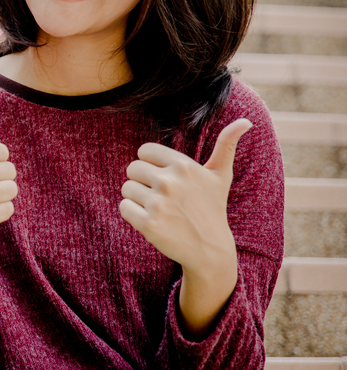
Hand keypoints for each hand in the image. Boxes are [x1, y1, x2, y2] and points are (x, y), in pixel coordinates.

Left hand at [119, 119, 250, 331]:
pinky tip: (153, 220)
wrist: (209, 248)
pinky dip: (133, 214)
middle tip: (164, 197)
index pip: (144, 151)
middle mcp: (169, 182)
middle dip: (143, 182)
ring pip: (127, 188)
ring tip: (160, 209)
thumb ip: (226, 145)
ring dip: (138, 198)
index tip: (166, 178)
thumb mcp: (220, 176)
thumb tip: (246, 121)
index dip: (152, 164)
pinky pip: (124, 207)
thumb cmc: (212, 207)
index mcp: (183, 166)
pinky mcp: (148, 223)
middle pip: (132, 169)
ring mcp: (158, 203)